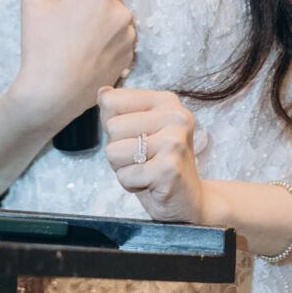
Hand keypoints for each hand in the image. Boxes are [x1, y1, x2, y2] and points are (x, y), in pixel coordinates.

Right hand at [11, 0, 136, 130]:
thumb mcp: (31, 3)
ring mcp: (128, 37)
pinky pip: (119, 42)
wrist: (53, 93)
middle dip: (93, 1)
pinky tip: (87, 55)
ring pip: (116, 19)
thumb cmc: (42, 46)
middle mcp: (121, 11)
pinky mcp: (128, 59)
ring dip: (102, 23)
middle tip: (70, 16)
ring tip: (78, 40)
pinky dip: (107, 45)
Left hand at [101, 85, 203, 222]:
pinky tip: (151, 183)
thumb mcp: (136, 131)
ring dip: (123, 168)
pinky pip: (124, 175)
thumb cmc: (158, 163)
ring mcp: (175, 142)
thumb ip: (118, 111)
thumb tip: (102, 92)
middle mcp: (175, 117)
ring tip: (146, 170)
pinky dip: (131, 184)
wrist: (189, 199)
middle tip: (143, 158)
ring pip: (113, 151)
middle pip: (112, 127)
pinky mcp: (169, 168)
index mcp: (166, 101)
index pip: (112, 101)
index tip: (137, 137)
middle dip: (118, 149)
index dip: (114, 126)